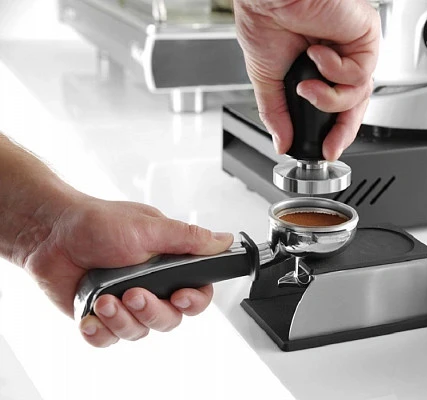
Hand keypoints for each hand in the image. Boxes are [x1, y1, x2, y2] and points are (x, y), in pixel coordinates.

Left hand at [24, 195, 232, 347]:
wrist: (50, 233)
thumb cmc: (97, 223)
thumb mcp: (149, 227)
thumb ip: (188, 238)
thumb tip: (224, 240)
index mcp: (169, 264)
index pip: (197, 293)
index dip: (194, 302)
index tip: (179, 296)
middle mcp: (150, 286)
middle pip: (170, 319)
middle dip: (151, 311)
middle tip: (133, 294)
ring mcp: (124, 303)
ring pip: (139, 331)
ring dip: (121, 319)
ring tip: (103, 299)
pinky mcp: (100, 317)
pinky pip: (108, 340)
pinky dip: (99, 332)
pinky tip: (91, 316)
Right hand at [234, 0, 379, 159]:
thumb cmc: (264, 19)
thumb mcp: (267, 78)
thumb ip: (277, 112)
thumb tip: (281, 141)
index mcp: (319, 67)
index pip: (337, 106)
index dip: (334, 131)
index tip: (325, 151)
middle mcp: (340, 57)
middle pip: (355, 104)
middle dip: (342, 129)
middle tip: (329, 146)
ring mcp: (354, 48)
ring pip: (358, 94)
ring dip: (329, 99)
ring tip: (306, 88)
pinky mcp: (366, 35)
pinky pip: (359, 73)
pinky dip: (334, 70)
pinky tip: (316, 53)